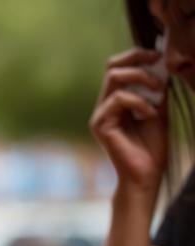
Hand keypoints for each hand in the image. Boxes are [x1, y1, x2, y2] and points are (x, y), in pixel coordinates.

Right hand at [90, 47, 167, 192]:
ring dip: (141, 78)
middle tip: (158, 65)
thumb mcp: (159, 110)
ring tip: (158, 91)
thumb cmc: (152, 146)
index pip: (119, 67)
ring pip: (114, 77)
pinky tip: (150, 114)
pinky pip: (118, 99)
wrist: (145, 174)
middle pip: (112, 67)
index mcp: (117, 101)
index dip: (137, 56)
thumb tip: (160, 63)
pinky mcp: (99, 124)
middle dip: (137, 59)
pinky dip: (139, 102)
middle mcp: (105, 105)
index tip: (158, 56)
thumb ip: (156, 90)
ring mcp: (100, 114)